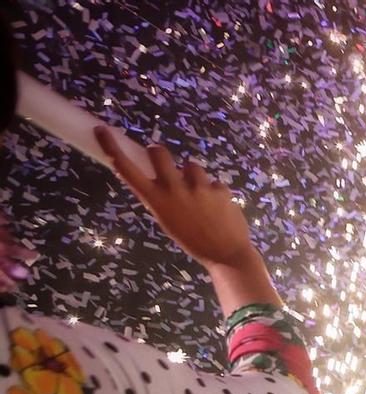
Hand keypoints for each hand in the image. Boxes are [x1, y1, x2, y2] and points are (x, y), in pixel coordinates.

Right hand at [97, 131, 259, 272]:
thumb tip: (162, 176)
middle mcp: (174, 189)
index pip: (126, 168)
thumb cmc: (193, 240)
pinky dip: (215, 191)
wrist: (227, 255)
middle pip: (158, 152)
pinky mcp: (220, 188)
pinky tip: (219, 207)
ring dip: (193, 175)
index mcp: (155, 200)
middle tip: (162, 160)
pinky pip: (214, 181)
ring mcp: (198, 187)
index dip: (112, 147)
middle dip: (158, 153)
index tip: (102, 130)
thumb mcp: (167, 220)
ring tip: (200, 196)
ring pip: (190, 165)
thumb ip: (162, 197)